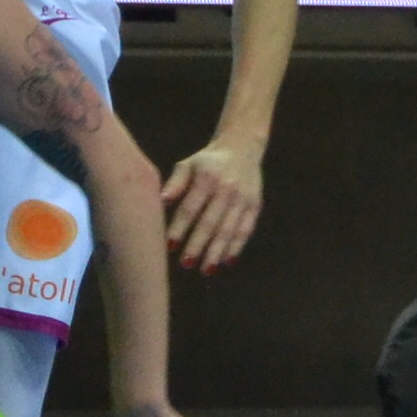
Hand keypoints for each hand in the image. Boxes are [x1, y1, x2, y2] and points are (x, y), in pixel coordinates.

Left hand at [160, 136, 264, 270]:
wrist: (242, 147)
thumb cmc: (207, 161)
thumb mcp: (188, 165)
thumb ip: (176, 183)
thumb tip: (162, 200)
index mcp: (207, 178)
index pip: (191, 207)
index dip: (180, 227)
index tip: (170, 246)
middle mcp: (227, 189)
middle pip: (210, 222)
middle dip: (198, 245)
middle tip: (186, 263)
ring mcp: (243, 198)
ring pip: (229, 229)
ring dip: (217, 251)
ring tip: (205, 269)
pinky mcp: (255, 206)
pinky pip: (245, 230)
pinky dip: (236, 247)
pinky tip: (226, 261)